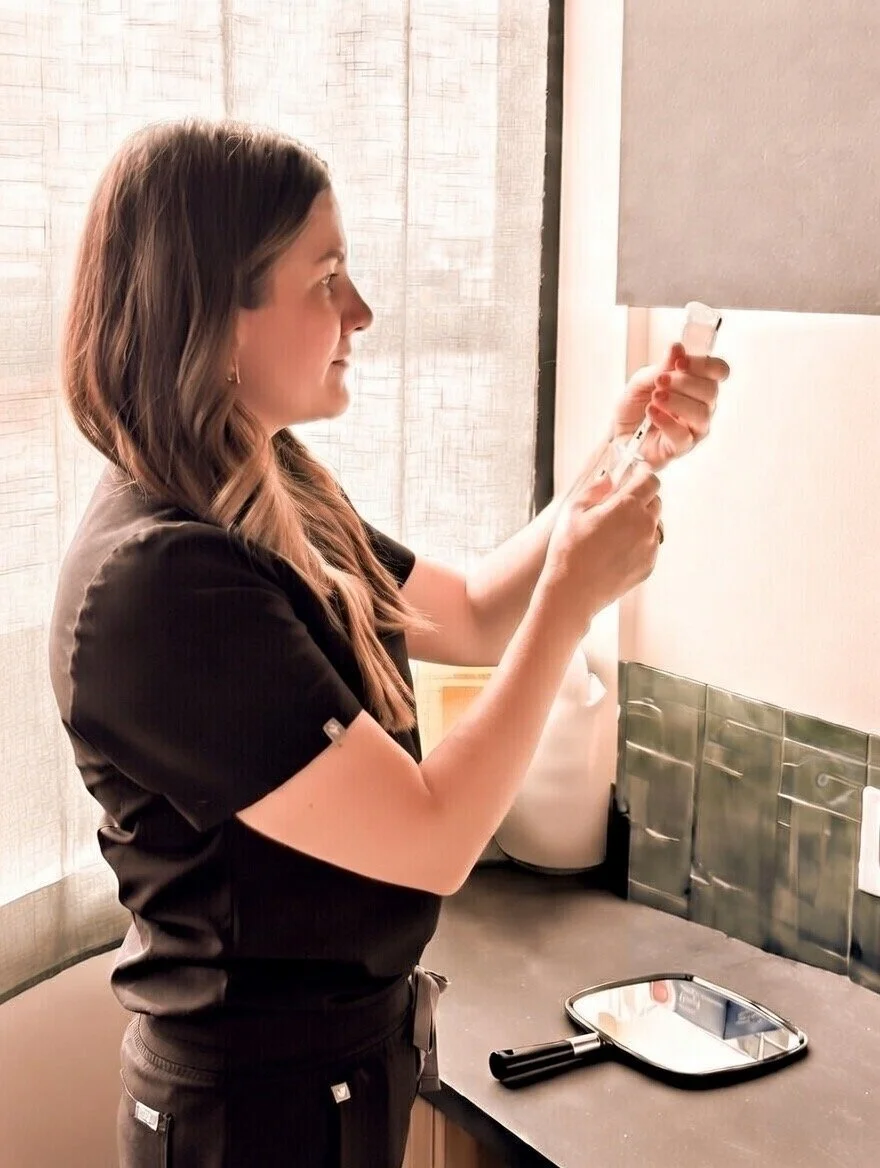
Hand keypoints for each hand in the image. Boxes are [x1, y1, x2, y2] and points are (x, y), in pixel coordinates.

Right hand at [542, 463, 661, 622]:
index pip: (650, 480)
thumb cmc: (569, 550)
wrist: (573, 592)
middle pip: (655, 501)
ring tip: (615, 532)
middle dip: (641, 498)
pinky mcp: (649, 565)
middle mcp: (645, 524)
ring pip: (654, 524)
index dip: (643, 475)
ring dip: (641, 521)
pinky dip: (639, 542)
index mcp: (628, 506)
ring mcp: (649, 547)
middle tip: (619, 505)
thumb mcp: (573, 510)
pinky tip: (615, 550)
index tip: (635, 475)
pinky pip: (650, 546)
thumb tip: (610, 478)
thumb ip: (595, 488)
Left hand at [612, 343, 729, 470]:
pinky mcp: (680, 448)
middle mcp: (701, 407)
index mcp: (696, 386)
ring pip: (702, 414)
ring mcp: (693, 429)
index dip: (704, 364)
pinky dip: (667, 421)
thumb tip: (677, 347)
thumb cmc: (634, 407)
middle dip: (685, 382)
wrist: (618, 433)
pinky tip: (652, 413)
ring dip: (677, 401)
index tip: (680, 362)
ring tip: (655, 397)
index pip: (718, 371)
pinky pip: (683, 436)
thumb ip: (660, 367)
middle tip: (660, 380)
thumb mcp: (641, 381)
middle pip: (711, 391)